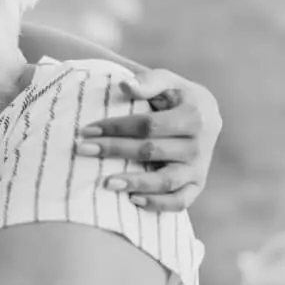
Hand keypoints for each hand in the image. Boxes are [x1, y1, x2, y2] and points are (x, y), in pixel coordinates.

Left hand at [76, 68, 221, 211]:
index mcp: (195, 115)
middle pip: (151, 151)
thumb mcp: (167, 81)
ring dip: (135, 183)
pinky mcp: (197, 185)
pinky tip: (133, 200)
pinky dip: (158, 204)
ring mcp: (199, 167)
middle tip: (81, 150)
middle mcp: (200, 144)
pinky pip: (180, 201)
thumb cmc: (174, 96)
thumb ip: (148, 81)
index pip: (149, 125)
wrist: (203, 116)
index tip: (86, 130)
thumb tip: (125, 86)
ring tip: (106, 183)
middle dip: (114, 150)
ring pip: (167, 180)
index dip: (116, 127)